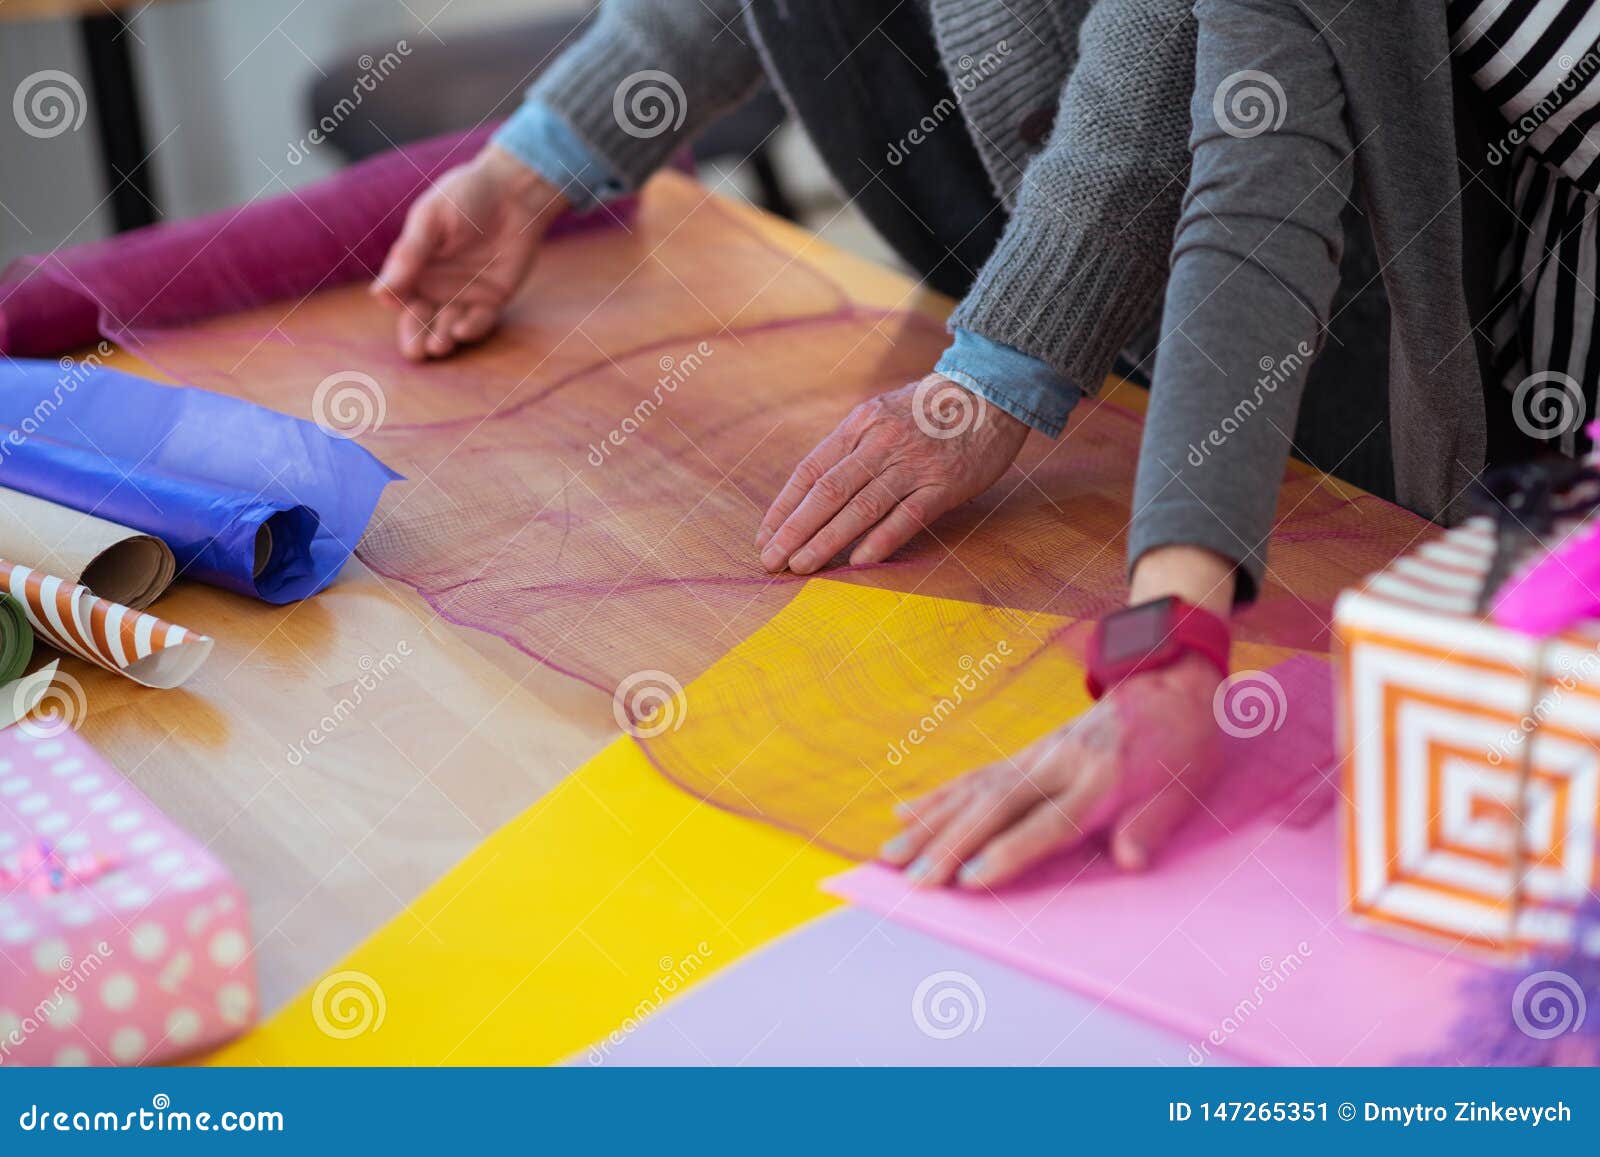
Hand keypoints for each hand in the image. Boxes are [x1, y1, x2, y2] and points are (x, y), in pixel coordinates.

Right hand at [371, 146, 568, 359]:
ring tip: (438, 346)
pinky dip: (471, 328)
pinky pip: (480, 321)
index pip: (400, 295)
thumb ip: (409, 256)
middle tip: (415, 354)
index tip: (397, 308)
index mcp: (414, 267)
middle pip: (421, 320)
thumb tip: (379, 294)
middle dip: (416, 338)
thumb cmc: (465, 197)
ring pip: (448, 326)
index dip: (398, 306)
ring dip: (442, 339)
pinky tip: (461, 330)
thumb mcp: (430, 221)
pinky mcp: (492, 299)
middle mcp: (436, 286)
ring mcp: (464, 295)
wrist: (512, 192)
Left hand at [756, 376, 1029, 573]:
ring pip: (861, 508)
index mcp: (859, 424)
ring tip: (801, 566)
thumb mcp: (882, 414)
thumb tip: (814, 493)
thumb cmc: (930, 411)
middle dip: (794, 530)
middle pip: (828, 492)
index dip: (784, 508)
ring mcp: (913, 464)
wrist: (990, 392)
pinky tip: (857, 563)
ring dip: (827, 541)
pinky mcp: (944, 484)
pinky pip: (906, 517)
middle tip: (772, 561)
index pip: (810, 471)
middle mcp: (880, 443)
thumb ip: (852, 447)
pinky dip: (880, 541)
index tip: (765, 537)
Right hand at [880, 651, 1223, 887]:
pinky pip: (973, 776)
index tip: (970, 880)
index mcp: (1101, 779)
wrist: (1169, 682)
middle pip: (996, 808)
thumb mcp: (1187, 786)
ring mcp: (1035, 755)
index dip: (1009, 852)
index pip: (1048, 823)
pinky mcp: (1025, 752)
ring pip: (973, 791)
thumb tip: (1130, 861)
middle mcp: (1058, 764)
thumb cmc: (1183, 745)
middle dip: (950, 845)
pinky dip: (937, 797)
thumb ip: (1153, 823)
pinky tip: (904, 815)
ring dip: (930, 825)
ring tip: (891, 856)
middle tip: (914, 882)